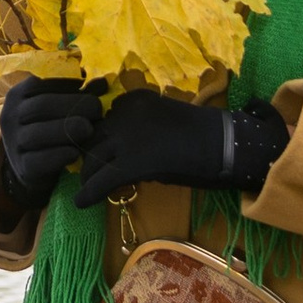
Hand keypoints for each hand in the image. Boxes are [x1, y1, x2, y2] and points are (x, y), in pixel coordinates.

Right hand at [0, 73, 104, 208]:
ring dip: (67, 130)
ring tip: (88, 129)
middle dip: (73, 105)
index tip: (91, 84)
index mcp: (17, 95)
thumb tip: (102, 83)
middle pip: (41, 106)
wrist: (34, 165)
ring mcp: (13, 143)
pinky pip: (38, 161)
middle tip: (97, 110)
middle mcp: (10, 116)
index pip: (39, 82)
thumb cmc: (51, 127)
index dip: (66, 82)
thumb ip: (79, 94)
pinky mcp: (22, 167)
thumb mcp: (60, 108)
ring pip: (37, 134)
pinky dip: (59, 156)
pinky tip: (75, 152)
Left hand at [74, 90, 290, 207]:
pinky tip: (80, 203)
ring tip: (86, 187)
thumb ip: (138, 127)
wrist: (221, 144)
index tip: (101, 150)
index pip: (104, 118)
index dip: (100, 138)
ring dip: (87, 174)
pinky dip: (88, 193)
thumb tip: (119, 149)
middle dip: (89, 155)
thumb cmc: (201, 134)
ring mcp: (125, 138)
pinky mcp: (130, 163)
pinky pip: (101, 179)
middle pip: (94, 138)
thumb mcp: (163, 120)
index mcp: (133, 100)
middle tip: (90, 171)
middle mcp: (124, 115)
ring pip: (93, 158)